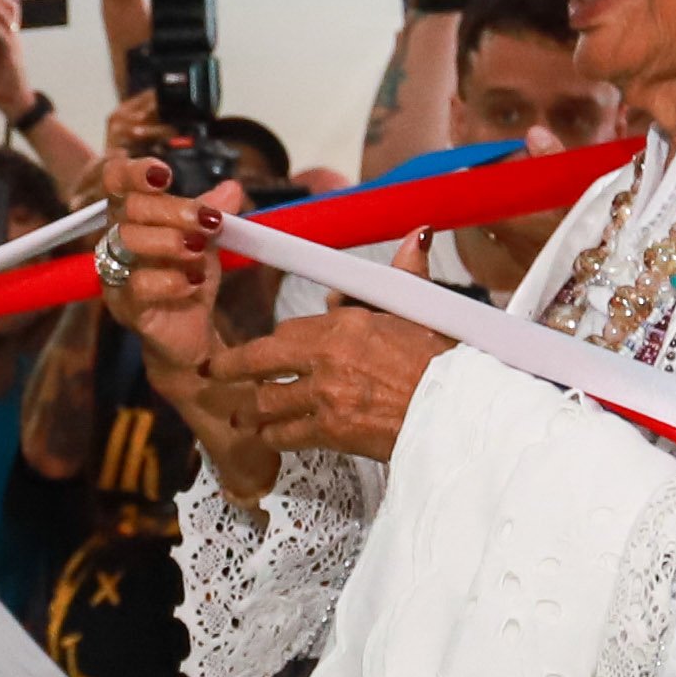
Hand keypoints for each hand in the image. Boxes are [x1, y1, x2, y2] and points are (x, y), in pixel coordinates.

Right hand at [90, 153, 231, 367]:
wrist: (191, 333)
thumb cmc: (189, 278)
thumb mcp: (206, 239)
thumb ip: (213, 212)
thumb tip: (232, 188)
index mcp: (132, 216)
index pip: (116, 181)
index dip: (133, 172)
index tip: (165, 174)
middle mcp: (116, 240)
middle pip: (129, 208)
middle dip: (173, 210)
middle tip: (210, 222)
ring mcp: (116, 274)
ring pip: (128, 241)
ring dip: (172, 241)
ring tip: (201, 252)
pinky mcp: (125, 307)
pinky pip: (139, 285)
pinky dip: (173, 281)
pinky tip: (194, 283)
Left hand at [194, 300, 439, 467]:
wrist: (460, 413)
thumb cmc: (447, 363)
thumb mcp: (426, 312)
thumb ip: (407, 277)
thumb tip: (414, 237)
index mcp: (346, 323)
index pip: (290, 330)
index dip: (273, 343)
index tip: (262, 348)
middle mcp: (327, 356)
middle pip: (262, 359)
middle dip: (232, 368)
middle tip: (215, 372)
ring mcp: (325, 396)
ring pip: (267, 402)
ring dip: (250, 410)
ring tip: (239, 415)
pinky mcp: (330, 433)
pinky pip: (285, 435)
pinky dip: (271, 437)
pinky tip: (266, 439)